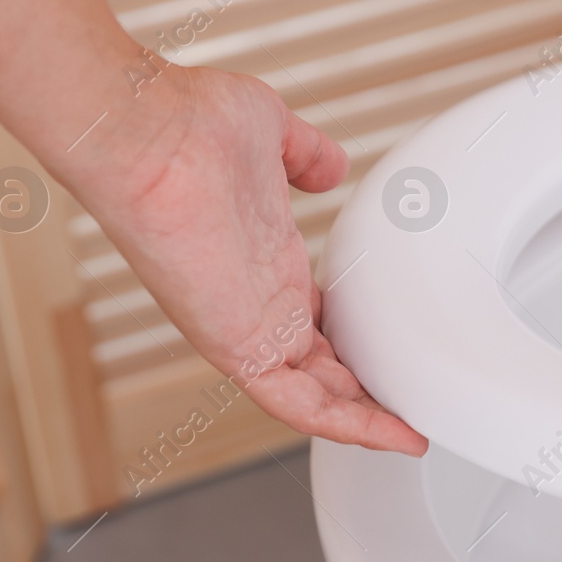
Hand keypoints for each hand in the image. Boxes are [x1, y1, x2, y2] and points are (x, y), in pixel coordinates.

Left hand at [62, 63, 427, 455]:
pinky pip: (298, 406)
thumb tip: (329, 166)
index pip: (316, 328)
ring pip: (313, 401)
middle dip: (368, 396)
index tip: (396, 357)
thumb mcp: (271, 135)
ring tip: (412, 437)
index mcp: (265, 266)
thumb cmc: (186, 124)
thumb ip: (305, 154)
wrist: (145, 132)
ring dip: (366, 424)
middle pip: (320, 373)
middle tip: (416, 409)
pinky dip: (348, 426)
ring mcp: (246, 328)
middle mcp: (256, 305)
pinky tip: (394, 436)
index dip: (356, 347)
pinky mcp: (238, 346)